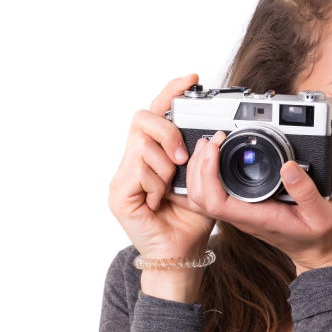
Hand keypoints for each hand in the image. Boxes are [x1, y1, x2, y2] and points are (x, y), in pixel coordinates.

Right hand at [108, 73, 217, 259]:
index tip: (191, 78)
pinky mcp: (118, 192)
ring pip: (143, 145)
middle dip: (167, 131)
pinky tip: (159, 202)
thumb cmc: (190, 221)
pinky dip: (156, 185)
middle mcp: (135, 160)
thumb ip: (204, 158)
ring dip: (165, 167)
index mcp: (155, 153)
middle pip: (143, 118)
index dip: (171, 91)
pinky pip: (138, 172)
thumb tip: (213, 135)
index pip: (158, 112)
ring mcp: (123, 175)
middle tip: (181, 156)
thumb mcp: (205, 181)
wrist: (181, 254)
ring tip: (169, 190)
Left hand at [179, 142, 331, 272]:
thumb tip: (287, 166)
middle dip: (198, 167)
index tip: (217, 147)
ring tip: (212, 145)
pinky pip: (215, 195)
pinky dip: (208, 176)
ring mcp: (242, 213)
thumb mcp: (323, 214)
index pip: (215, 200)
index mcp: (257, 217)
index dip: (207, 172)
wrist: (322, 253)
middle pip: (200, 198)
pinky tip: (217, 158)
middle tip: (213, 140)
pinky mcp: (245, 208)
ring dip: (200, 170)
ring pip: (203, 198)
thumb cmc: (322, 237)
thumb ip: (305, 191)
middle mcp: (243, 216)